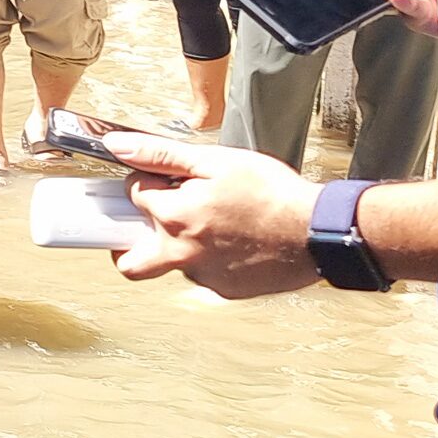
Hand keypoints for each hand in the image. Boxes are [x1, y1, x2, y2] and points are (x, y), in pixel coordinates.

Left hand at [106, 133, 322, 299]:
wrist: (320, 231)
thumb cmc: (274, 194)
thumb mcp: (214, 161)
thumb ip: (159, 155)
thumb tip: (118, 147)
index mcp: (174, 218)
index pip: (133, 196)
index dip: (147, 183)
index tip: (162, 180)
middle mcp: (182, 254)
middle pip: (130, 261)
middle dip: (127, 244)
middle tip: (144, 224)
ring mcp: (204, 276)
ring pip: (174, 263)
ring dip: (182, 244)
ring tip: (216, 222)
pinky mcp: (227, 290)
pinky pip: (205, 275)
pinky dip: (210, 258)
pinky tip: (235, 240)